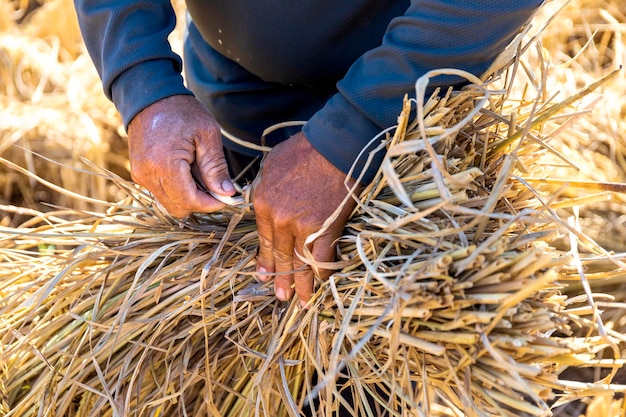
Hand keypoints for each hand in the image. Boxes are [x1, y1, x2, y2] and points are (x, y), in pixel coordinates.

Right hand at [127, 95, 234, 217]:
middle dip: (200, 202)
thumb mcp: (207, 135)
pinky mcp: (138, 173)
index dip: (211, 204)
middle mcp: (147, 174)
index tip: (226, 196)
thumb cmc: (182, 111)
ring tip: (200, 173)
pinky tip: (187, 171)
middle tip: (215, 185)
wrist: (150, 96)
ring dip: (188, 196)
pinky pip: (160, 193)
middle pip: (178, 208)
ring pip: (169, 203)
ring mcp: (140, 175)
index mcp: (165, 165)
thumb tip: (227, 194)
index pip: (189, 201)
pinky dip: (177, 189)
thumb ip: (216, 167)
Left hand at [253, 132, 358, 305]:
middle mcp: (280, 220)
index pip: (263, 240)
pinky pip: (322, 257)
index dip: (265, 260)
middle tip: (280, 296)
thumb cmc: (303, 150)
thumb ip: (264, 189)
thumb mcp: (271, 166)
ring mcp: (304, 227)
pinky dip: (322, 270)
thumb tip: (263, 201)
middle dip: (280, 278)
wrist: (333, 146)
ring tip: (299, 301)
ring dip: (300, 284)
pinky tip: (321, 281)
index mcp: (263, 204)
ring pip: (300, 262)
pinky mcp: (327, 229)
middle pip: (279, 255)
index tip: (264, 275)